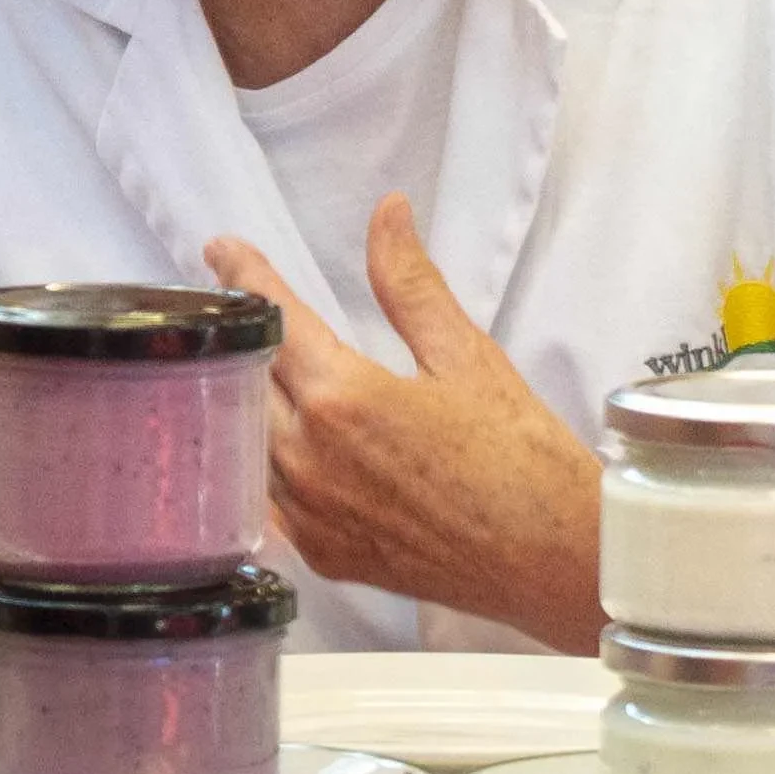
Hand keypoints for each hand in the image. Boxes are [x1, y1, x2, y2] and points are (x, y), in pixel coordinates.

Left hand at [200, 200, 605, 648]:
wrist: (551, 559)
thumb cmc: (521, 458)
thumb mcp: (467, 356)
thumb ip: (410, 284)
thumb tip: (387, 214)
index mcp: (342, 397)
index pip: (274, 319)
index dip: (246, 276)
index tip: (223, 250)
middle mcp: (310, 457)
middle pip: (248, 380)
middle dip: (242, 339)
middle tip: (239, 311)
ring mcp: (310, 512)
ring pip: (248, 441)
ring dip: (246, 403)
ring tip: (252, 372)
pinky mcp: (320, 553)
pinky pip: (268, 499)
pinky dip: (264, 465)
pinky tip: (277, 448)